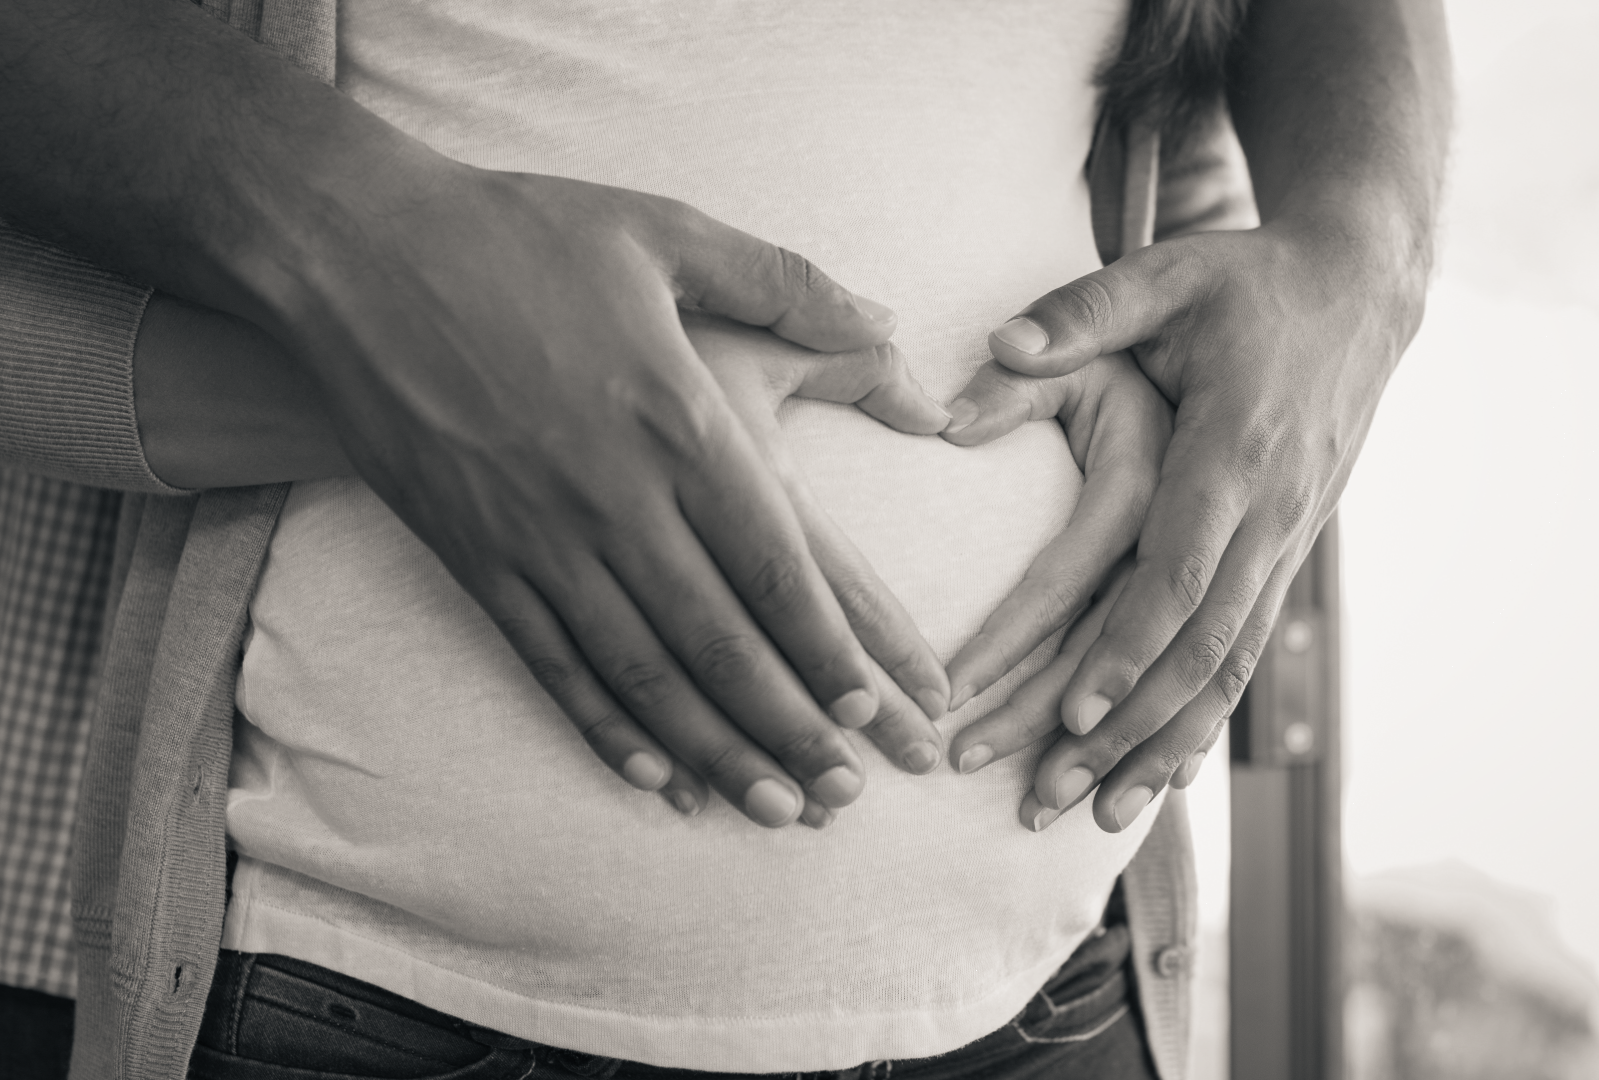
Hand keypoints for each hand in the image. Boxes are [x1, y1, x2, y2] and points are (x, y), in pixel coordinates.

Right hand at [279, 165, 950, 830]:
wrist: (352, 251)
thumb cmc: (521, 235)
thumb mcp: (669, 232)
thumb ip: (790, 285)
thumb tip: (888, 326)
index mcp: (676, 420)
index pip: (772, 562)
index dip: (826, 644)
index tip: (874, 704)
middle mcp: (612, 496)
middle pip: (717, 640)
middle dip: (789, 725)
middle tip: (845, 792)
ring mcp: (535, 536)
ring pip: (640, 671)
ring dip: (711, 749)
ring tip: (773, 807)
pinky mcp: (472, 555)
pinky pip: (548, 663)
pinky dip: (603, 727)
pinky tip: (652, 776)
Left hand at [975, 221, 1424, 830]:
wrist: (1359, 292)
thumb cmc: (1247, 281)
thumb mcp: (1166, 274)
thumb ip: (1080, 312)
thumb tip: (992, 348)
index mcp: (1234, 450)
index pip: (1180, 571)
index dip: (1127, 648)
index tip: (1071, 713)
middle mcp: (1270, 512)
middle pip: (1198, 647)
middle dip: (1124, 732)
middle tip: (1045, 795)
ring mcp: (1285, 543)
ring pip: (1226, 670)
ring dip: (1161, 749)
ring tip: (1092, 818)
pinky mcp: (1284, 558)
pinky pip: (1244, 658)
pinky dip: (1201, 723)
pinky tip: (1160, 781)